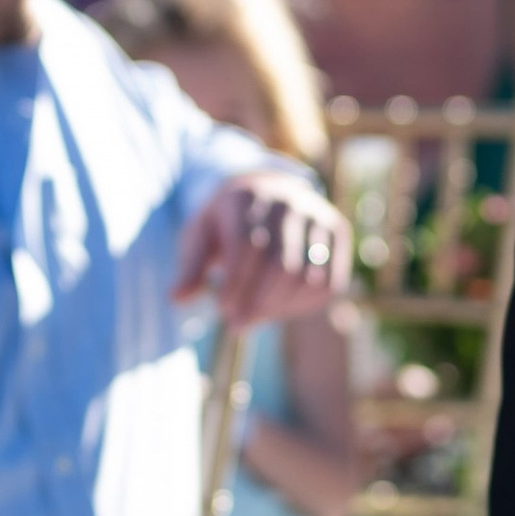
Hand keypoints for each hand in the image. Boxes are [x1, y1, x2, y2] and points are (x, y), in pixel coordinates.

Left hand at [173, 173, 349, 327]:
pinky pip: (329, 282)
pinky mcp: (338, 231)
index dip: (236, 283)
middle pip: (280, 263)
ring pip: (306, 276)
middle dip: (256, 302)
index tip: (223, 311)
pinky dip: (304, 305)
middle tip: (237, 324)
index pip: (246, 244)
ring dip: (279, 308)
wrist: (267, 191)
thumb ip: (191, 268)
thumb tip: (177, 300)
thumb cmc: (226, 223)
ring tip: (255, 317)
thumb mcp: (201, 238)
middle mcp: (288, 200)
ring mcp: (318, 215)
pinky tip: (280, 309)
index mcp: (247, 195)